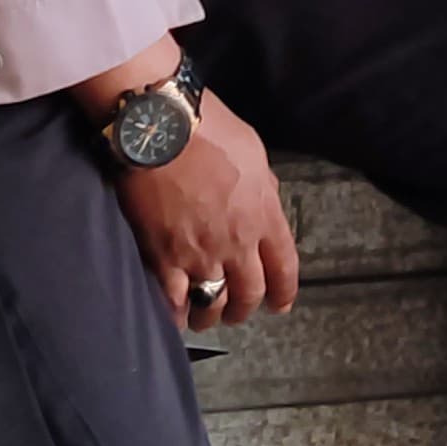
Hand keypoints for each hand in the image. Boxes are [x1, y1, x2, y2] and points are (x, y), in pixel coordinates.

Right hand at [113, 90, 299, 332]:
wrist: (162, 128)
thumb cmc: (208, 129)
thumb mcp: (253, 152)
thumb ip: (262, 185)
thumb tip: (263, 197)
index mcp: (264, 215)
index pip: (284, 267)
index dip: (284, 291)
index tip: (279, 304)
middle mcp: (238, 243)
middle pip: (249, 293)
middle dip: (245, 308)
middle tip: (237, 312)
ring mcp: (201, 254)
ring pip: (213, 304)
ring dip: (211, 315)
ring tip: (203, 317)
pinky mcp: (164, 257)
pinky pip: (173, 301)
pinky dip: (176, 314)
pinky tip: (175, 317)